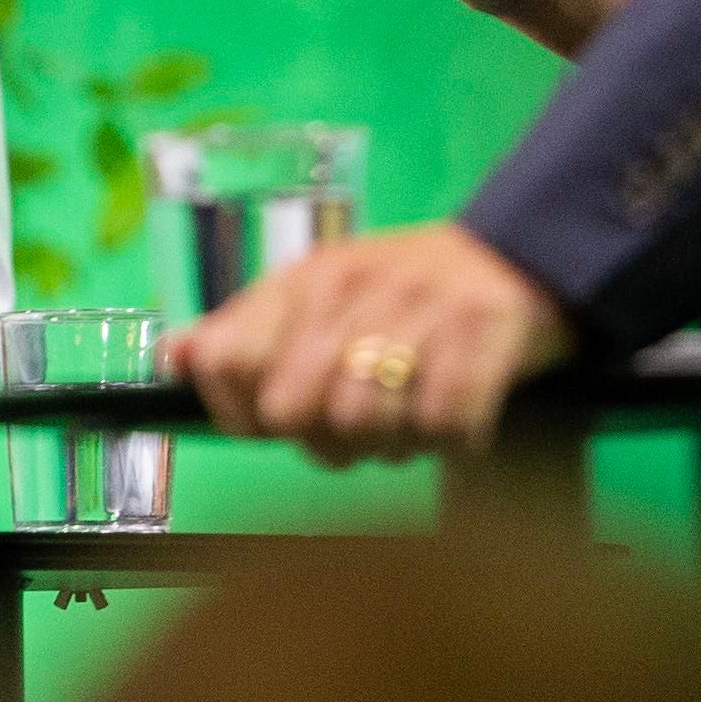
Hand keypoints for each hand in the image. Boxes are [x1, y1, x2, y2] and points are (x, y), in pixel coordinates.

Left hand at [164, 226, 575, 461]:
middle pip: (295, 411)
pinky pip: (446, 427)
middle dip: (326, 442)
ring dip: (394, 445)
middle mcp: (356, 287)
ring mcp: (422, 309)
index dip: (245, 415)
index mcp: (307, 280)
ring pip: (366, 424)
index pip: (229, 362)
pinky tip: (461, 421)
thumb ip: (249, 330)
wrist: (526, 256)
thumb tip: (174, 356)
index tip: (282, 422)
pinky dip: (455, 440)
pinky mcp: (486, 334)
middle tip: (362, 430)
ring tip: (413, 422)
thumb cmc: (410, 295)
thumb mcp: (322, 295)